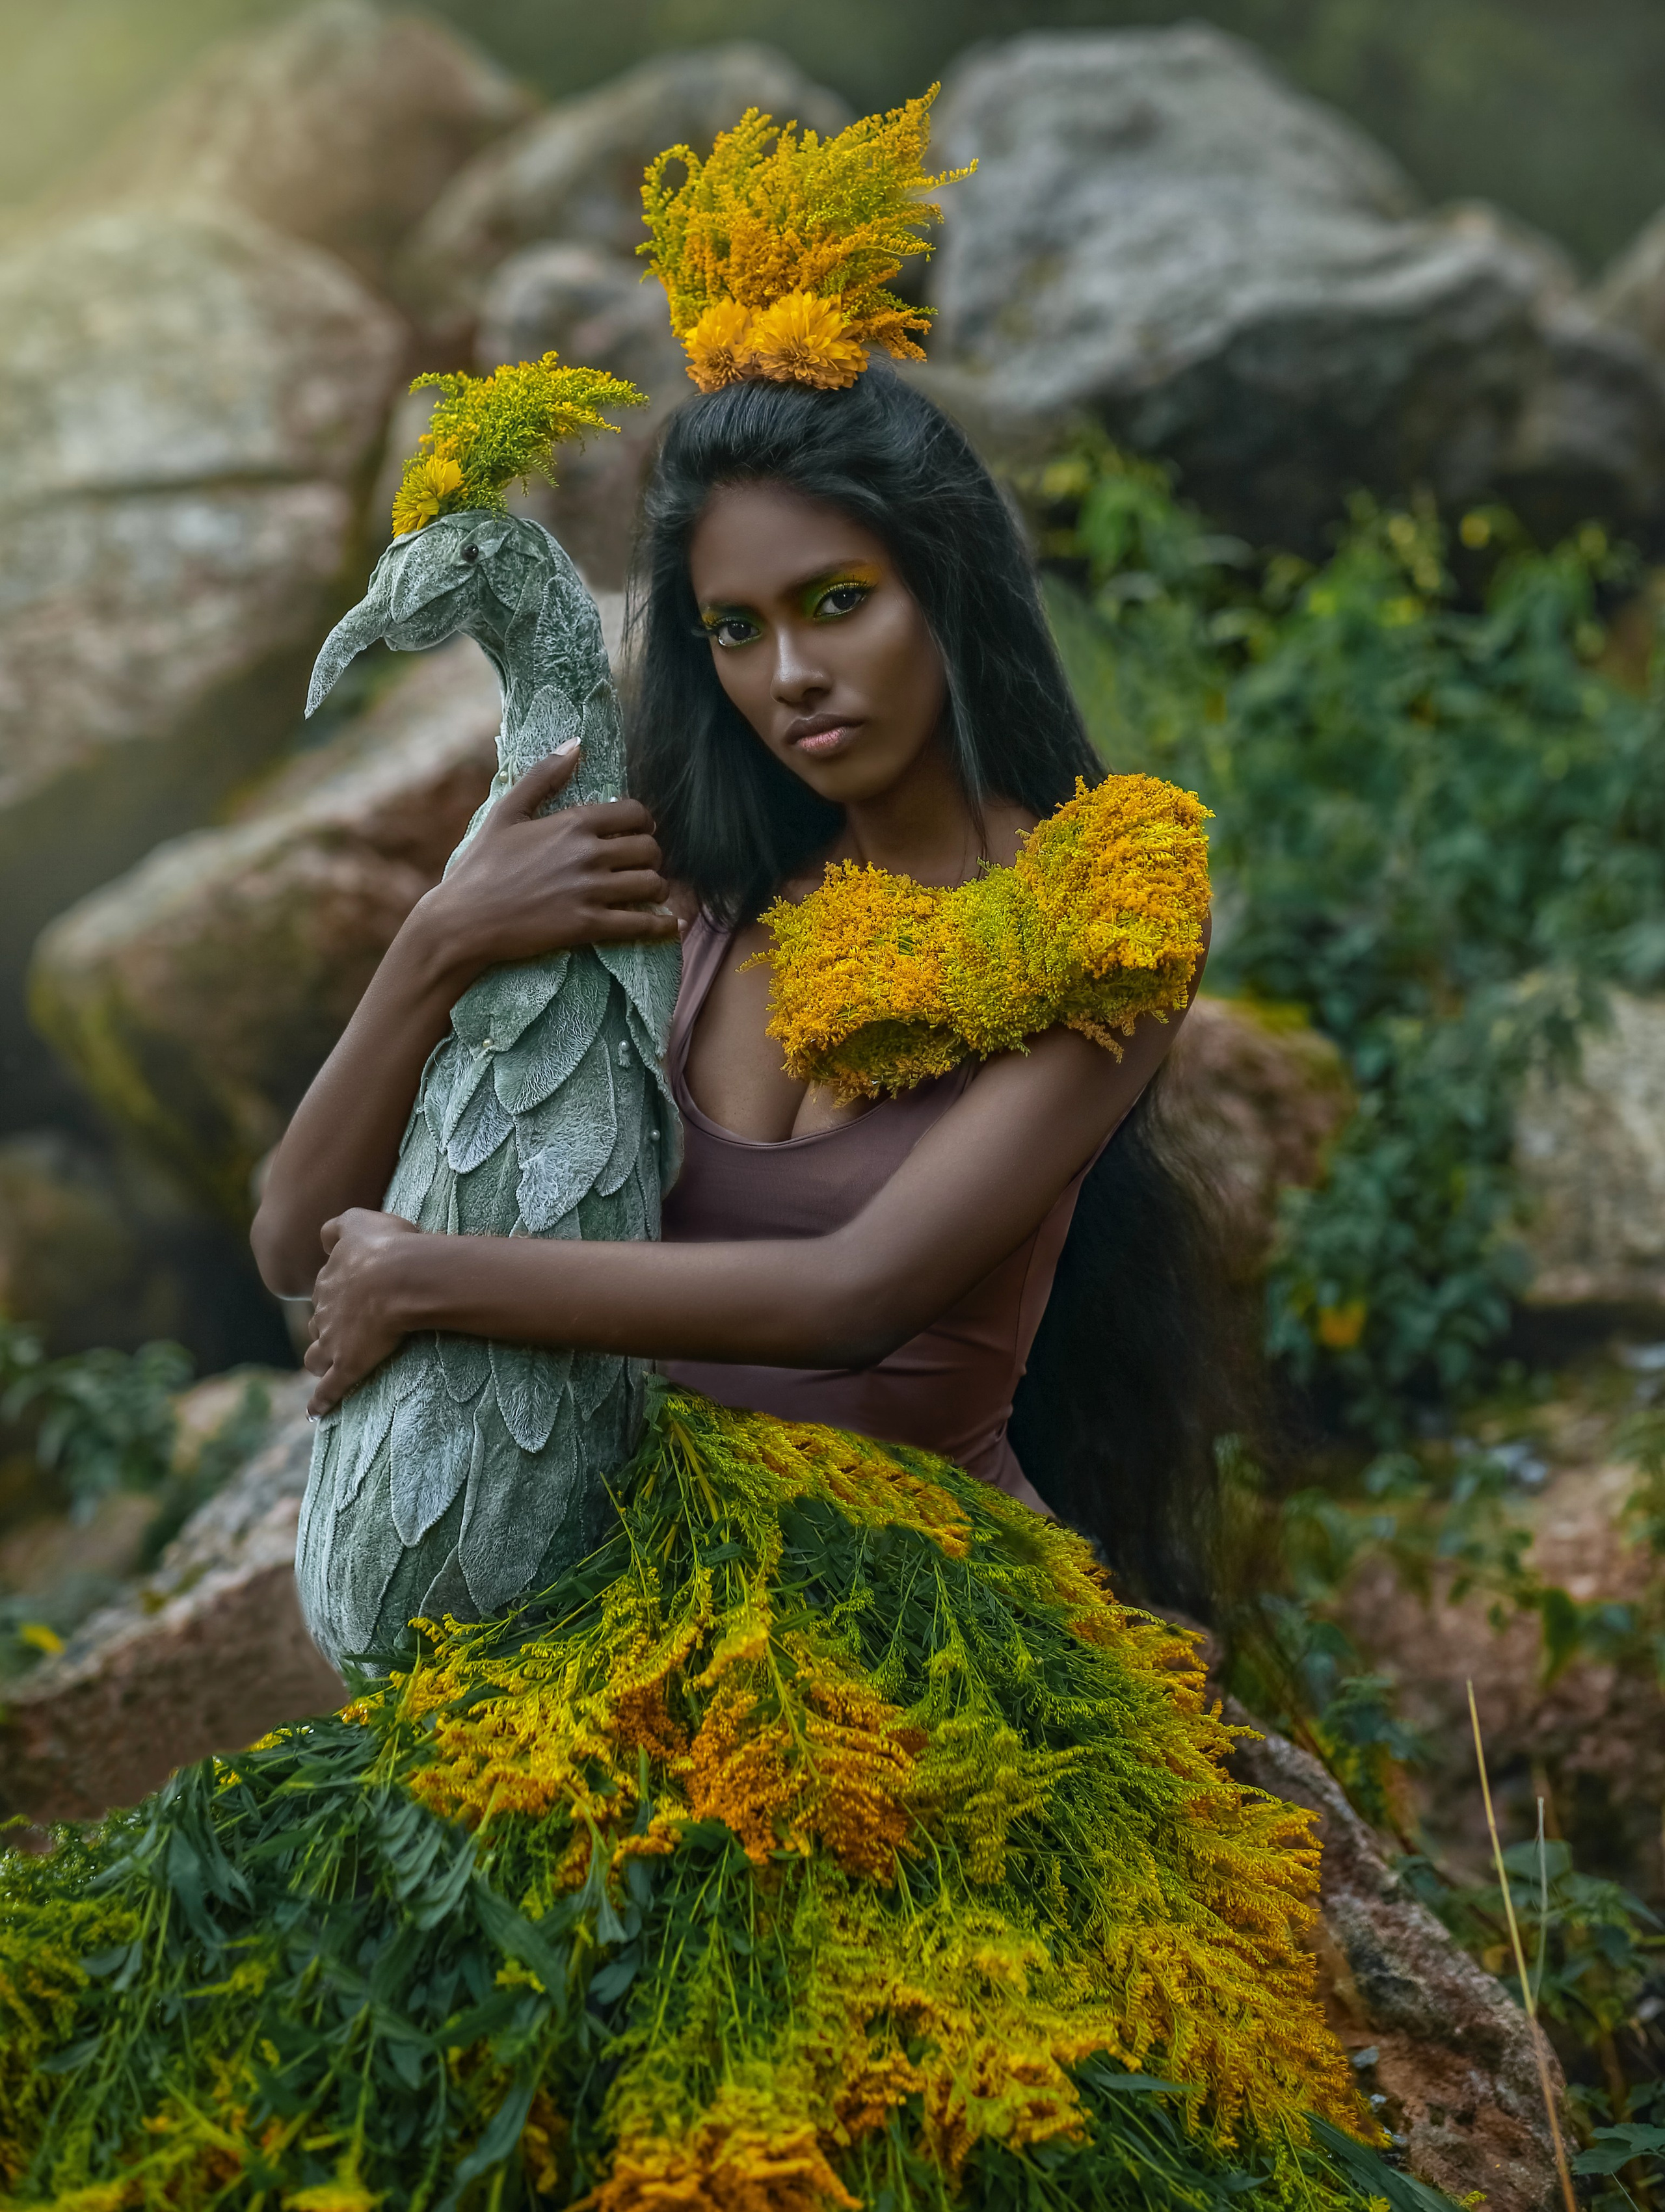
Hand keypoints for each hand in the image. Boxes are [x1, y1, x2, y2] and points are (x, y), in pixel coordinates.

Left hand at [304, 1208, 420, 1413]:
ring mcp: (333, 1340)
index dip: (338, 1293)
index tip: (352, 1295)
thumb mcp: (360, 1220)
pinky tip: (315, 1412)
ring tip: (328, 1366)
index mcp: (329, 1279)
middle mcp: (324, 1311)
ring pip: (315, 1355)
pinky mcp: (347, 1365)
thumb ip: (339, 1226)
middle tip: (347, 1330)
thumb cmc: (387, 1246)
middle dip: (327, 1326)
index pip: (326, 1288)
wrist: (398, 1277)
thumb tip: (325, 1235)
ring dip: (320, 1360)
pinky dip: (320, 1402)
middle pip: (318, 1322)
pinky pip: (329, 1389)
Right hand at [415, 743, 678, 976]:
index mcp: (572, 823)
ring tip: (648, 891)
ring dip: (657, 887)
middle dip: (651, 856)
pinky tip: (669, 924)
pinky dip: (662, 925)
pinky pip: (642, 923)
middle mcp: (587, 853)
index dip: (643, 822)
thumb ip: (543, 776)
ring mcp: (590, 891)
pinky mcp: (588, 925)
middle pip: (649, 849)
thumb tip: (575, 744)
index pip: (634, 813)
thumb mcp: (506, 812)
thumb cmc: (481, 865)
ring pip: (652, 884)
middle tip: (641, 864)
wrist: (463, 920)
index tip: (639, 832)